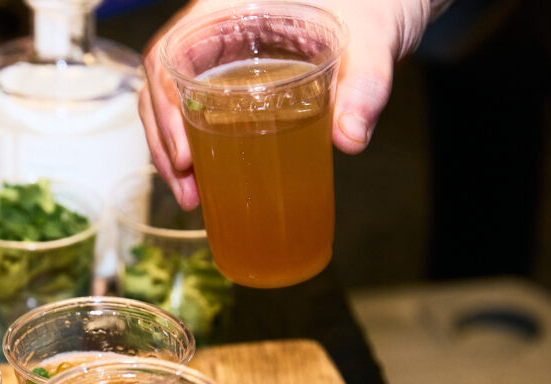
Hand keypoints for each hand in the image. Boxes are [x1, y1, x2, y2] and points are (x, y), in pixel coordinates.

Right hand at [141, 0, 439, 207]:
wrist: (388, 0)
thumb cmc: (376, 2)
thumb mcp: (373, 38)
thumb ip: (365, 84)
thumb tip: (349, 139)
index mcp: (230, 7)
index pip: (171, 52)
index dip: (166, 106)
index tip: (186, 154)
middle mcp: (216, 29)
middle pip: (162, 85)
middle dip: (165, 142)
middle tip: (188, 190)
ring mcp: (223, 54)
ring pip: (174, 101)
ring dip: (174, 152)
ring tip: (193, 197)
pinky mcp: (236, 78)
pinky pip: (201, 110)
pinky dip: (197, 147)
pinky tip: (210, 182)